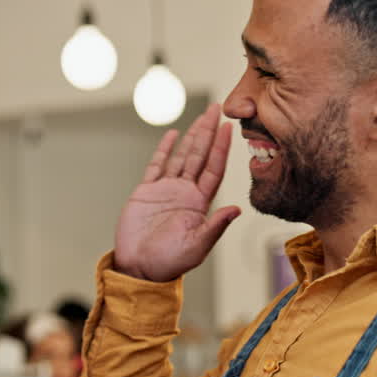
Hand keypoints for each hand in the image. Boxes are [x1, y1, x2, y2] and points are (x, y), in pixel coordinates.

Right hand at [114, 103, 240, 281]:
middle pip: (199, 156)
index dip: (221, 148)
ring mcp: (165, 190)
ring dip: (191, 136)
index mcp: (199, 204)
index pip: (213, 169)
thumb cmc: (169, 262)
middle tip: (217, 109)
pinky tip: (172, 135)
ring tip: (201, 116)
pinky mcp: (146, 192)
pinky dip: (164, 149)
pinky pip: (156, 166)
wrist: (139, 268)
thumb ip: (215, 226)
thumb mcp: (197, 246)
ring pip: (181, 156)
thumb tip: (237, 210)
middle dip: (208, 132)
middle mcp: (185, 193)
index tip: (229, 128)